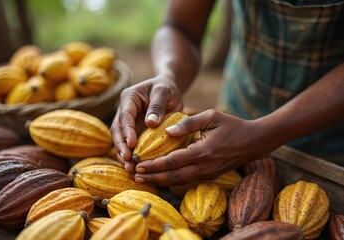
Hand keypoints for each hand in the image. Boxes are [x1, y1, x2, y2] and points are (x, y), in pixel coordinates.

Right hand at [110, 76, 182, 171]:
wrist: (167, 89)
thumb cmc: (166, 88)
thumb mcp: (164, 92)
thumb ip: (157, 106)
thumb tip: (151, 123)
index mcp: (128, 98)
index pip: (125, 116)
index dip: (127, 131)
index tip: (131, 144)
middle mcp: (124, 111)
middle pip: (117, 130)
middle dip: (121, 146)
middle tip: (128, 160)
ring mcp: (127, 122)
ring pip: (120, 139)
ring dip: (123, 154)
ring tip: (130, 168)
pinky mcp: (133, 131)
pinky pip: (129, 144)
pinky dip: (130, 155)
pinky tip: (135, 167)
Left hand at [134, 109, 263, 185]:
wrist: (255, 141)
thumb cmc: (232, 126)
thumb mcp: (211, 117)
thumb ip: (188, 123)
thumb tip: (167, 131)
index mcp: (202, 151)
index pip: (172, 161)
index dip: (154, 164)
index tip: (138, 164)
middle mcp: (204, 167)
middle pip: (172, 177)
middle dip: (153, 177)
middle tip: (135, 176)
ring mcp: (208, 173)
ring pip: (179, 181)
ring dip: (160, 181)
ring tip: (144, 179)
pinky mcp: (210, 175)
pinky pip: (187, 180)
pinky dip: (172, 180)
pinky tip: (162, 177)